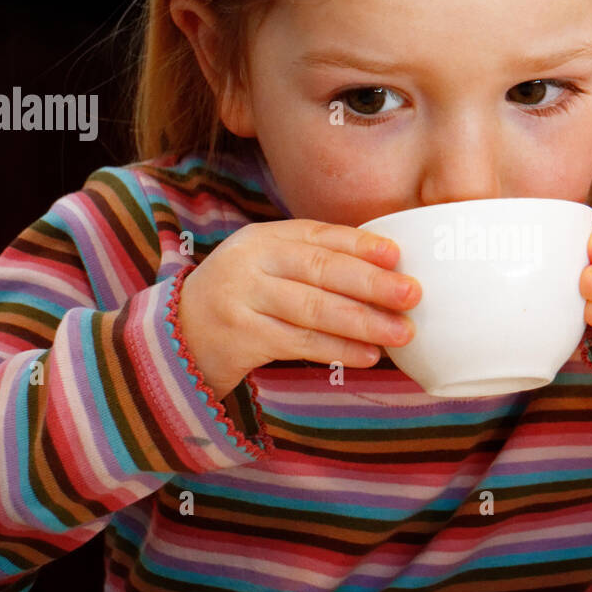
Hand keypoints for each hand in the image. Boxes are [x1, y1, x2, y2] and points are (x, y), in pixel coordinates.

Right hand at [176, 220, 421, 399]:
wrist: (179, 337)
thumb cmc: (245, 299)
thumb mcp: (270, 268)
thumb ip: (315, 264)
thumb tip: (389, 274)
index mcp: (264, 238)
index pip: (319, 235)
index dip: (360, 244)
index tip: (398, 255)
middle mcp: (251, 262)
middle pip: (319, 269)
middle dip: (371, 283)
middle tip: (412, 294)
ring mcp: (242, 298)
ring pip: (312, 308)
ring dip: (363, 321)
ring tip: (402, 333)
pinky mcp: (240, 337)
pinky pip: (299, 343)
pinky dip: (337, 350)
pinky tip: (368, 355)